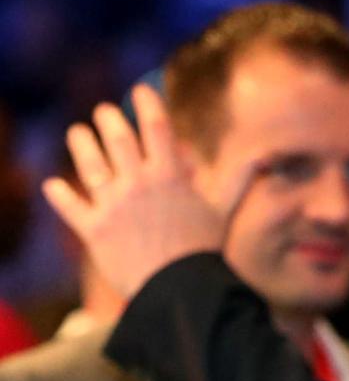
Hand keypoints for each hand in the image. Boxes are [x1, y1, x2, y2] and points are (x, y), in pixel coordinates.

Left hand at [43, 84, 254, 297]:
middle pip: (117, 138)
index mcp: (169, 175)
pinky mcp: (93, 230)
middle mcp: (138, 184)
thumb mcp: (223, 210)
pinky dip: (60, 193)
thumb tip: (263, 156)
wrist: (180, 290)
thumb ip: (237, 179)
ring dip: (81, 143)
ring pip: (89, 164)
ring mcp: (112, 205)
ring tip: (77, 132)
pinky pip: (71, 205)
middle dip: (108, 119)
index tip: (140, 91)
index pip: (156, 126)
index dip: (147, 103)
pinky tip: (54, 185)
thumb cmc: (205, 249)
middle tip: (104, 112)